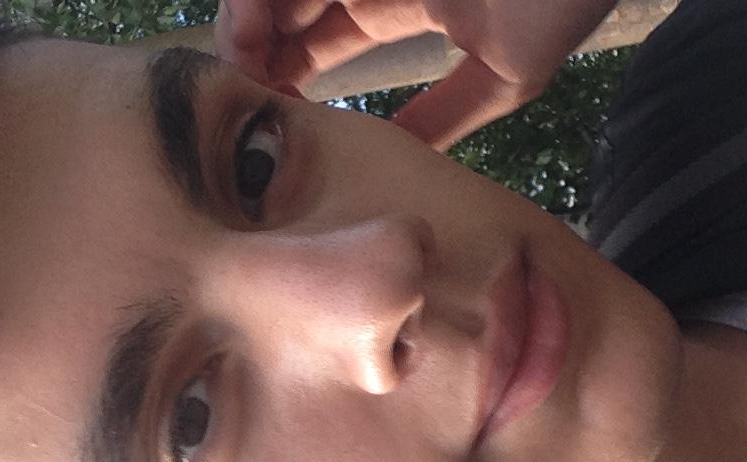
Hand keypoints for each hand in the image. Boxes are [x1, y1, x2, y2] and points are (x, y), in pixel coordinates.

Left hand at [215, 0, 618, 150]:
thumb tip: (398, 162)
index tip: (269, 114)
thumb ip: (448, 114)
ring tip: (243, 51)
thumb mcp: (505, 73)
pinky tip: (256, 21)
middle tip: (241, 84)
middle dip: (252, 46)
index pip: (319, 43)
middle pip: (287, 8)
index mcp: (399, 4)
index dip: (283, 74)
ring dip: (251, 15)